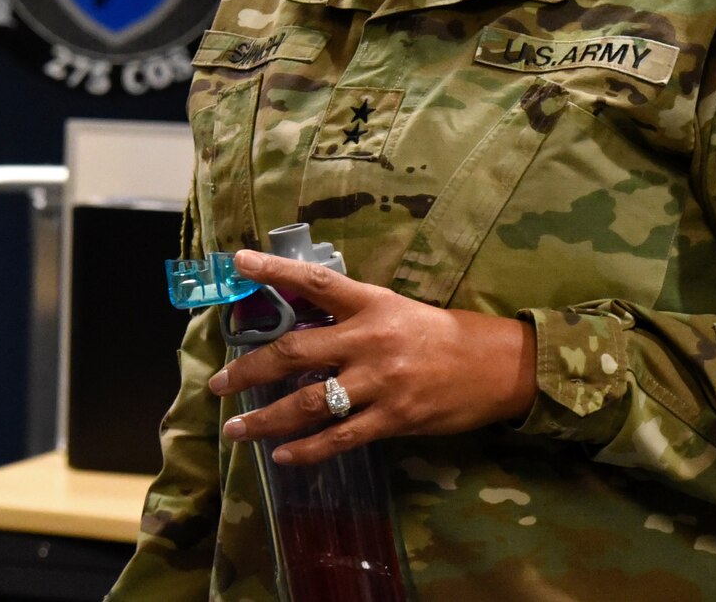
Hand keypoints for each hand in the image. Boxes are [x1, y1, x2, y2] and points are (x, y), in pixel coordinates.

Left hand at [209, 249, 536, 466]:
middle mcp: (369, 339)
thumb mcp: (394, 309)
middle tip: (217, 383)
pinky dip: (308, 449)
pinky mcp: (395, 418)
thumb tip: (297, 322)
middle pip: (295, 350)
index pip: (314, 280)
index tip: (237, 261)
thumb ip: (348, 316)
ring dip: (267, 418)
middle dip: (249, 369)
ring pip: (310, 401)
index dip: (274, 269)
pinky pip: (342, 437)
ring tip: (235, 430)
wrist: (498, 366)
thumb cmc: (440, 335)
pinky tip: (281, 456)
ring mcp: (381, 381)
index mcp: (369, 303)